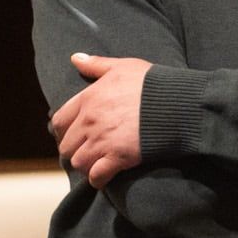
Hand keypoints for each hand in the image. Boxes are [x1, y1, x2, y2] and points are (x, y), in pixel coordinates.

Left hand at [49, 53, 151, 185]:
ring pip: (78, 162)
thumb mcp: (123, 66)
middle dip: (74, 151)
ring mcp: (102, 141)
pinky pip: (97, 175)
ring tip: (94, 166)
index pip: (60, 121)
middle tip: (84, 153)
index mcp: (88, 100)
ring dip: (85, 166)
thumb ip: (96, 64)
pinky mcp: (118, 158)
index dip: (63, 131)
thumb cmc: (152, 83)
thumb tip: (74, 58)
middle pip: (67, 145)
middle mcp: (90, 122)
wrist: (177, 104)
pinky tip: (102, 180)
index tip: (72, 135)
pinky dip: (97, 180)